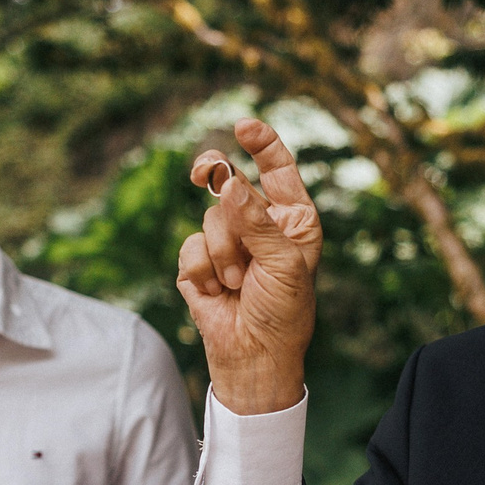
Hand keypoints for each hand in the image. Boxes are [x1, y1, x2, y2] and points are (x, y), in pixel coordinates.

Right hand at [181, 117, 323, 416]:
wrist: (254, 358)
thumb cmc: (283, 313)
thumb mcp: (283, 264)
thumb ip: (256, 222)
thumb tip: (228, 182)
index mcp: (293, 219)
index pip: (278, 169)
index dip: (262, 143)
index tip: (244, 125)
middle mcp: (260, 224)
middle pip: (231, 183)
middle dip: (215, 177)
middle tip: (201, 172)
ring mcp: (228, 242)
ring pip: (211, 218)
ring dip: (224, 254)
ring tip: (239, 284)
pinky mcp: (200, 263)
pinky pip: (191, 246)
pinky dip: (203, 270)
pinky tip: (218, 294)